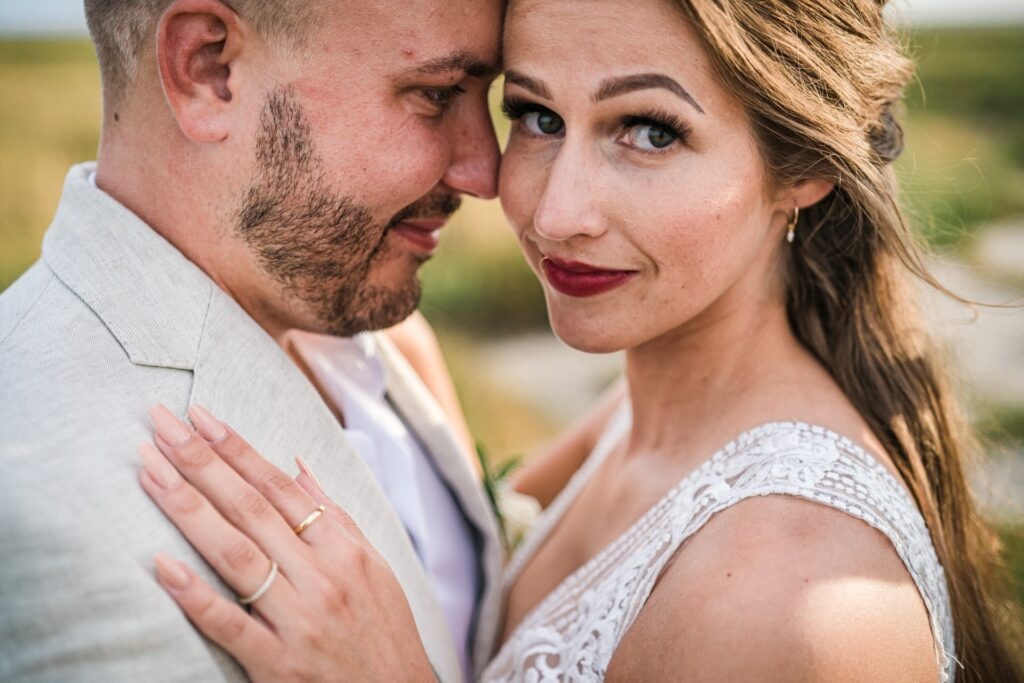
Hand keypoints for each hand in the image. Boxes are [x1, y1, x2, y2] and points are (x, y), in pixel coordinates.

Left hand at [138, 404, 434, 681]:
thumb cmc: (385, 631)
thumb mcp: (374, 566)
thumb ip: (335, 517)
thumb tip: (299, 468)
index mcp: (344, 550)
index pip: (281, 488)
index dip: (238, 450)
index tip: (201, 418)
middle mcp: (323, 578)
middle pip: (252, 510)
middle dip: (203, 463)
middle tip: (163, 426)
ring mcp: (299, 620)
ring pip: (237, 555)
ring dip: (189, 509)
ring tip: (150, 471)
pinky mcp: (278, 665)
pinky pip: (230, 624)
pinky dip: (195, 595)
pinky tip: (162, 565)